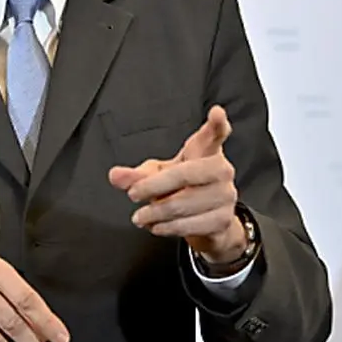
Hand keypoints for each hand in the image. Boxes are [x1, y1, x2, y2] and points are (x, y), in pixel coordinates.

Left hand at [107, 105, 247, 262]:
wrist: (209, 222)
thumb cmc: (183, 189)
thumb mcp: (158, 176)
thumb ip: (137, 175)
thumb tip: (115, 176)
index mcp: (206, 151)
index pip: (214, 134)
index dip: (217, 123)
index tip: (216, 113)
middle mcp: (221, 170)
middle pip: (184, 173)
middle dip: (153, 186)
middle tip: (133, 194)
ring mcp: (225, 195)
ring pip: (183, 203)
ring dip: (155, 213)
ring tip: (140, 216)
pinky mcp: (223, 220)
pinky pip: (190, 224)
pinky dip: (167, 227)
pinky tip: (157, 226)